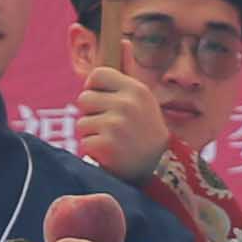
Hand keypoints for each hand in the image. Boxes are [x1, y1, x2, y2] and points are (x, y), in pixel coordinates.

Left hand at [74, 66, 172, 183]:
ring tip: (111, 139)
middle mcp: (126, 104)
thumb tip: (89, 82)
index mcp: (136, 90)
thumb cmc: (145, 132)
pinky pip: (84, 142)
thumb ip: (119, 89)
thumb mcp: (142, 103)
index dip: (93, 87)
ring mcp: (115, 125)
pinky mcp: (106, 145)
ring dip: (92, 133)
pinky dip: (94, 149)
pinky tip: (110, 152)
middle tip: (107, 125)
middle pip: (84, 98)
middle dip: (91, 113)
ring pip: (82, 122)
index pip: (98, 74)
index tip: (99, 99)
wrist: (159, 167)